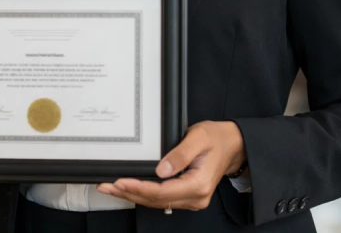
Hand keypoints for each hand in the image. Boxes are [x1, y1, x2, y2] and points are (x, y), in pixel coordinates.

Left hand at [97, 120, 246, 210]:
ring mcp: (191, 199)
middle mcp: (195, 197)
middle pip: (156, 200)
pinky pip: (161, 199)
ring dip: (133, 196)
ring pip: (156, 202)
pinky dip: (143, 194)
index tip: (120, 182)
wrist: (232, 145)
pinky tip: (129, 189)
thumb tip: (161, 170)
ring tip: (111, 188)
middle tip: (107, 186)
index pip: (162, 191)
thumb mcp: (198, 138)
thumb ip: (180, 154)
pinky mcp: (187, 196)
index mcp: (198, 184)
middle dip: (130, 193)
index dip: (139, 188)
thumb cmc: (216, 138)